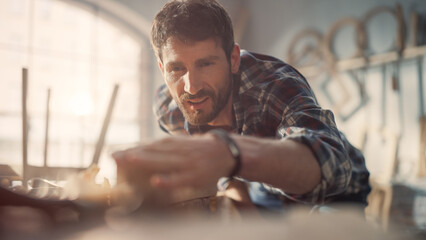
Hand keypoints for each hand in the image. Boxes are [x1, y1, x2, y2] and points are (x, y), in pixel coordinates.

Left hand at [112, 134, 234, 188]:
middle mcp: (179, 151)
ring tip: (130, 159)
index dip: (133, 148)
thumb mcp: (183, 144)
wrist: (227, 151)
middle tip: (114, 156)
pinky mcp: (195, 176)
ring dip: (147, 160)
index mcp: (175, 143)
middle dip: (133, 153)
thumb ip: (166, 147)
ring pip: (164, 161)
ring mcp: (187, 162)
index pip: (150, 145)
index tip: (117, 151)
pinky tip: (156, 182)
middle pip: (153, 152)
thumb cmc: (201, 150)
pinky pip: (180, 179)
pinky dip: (168, 180)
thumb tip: (144, 149)